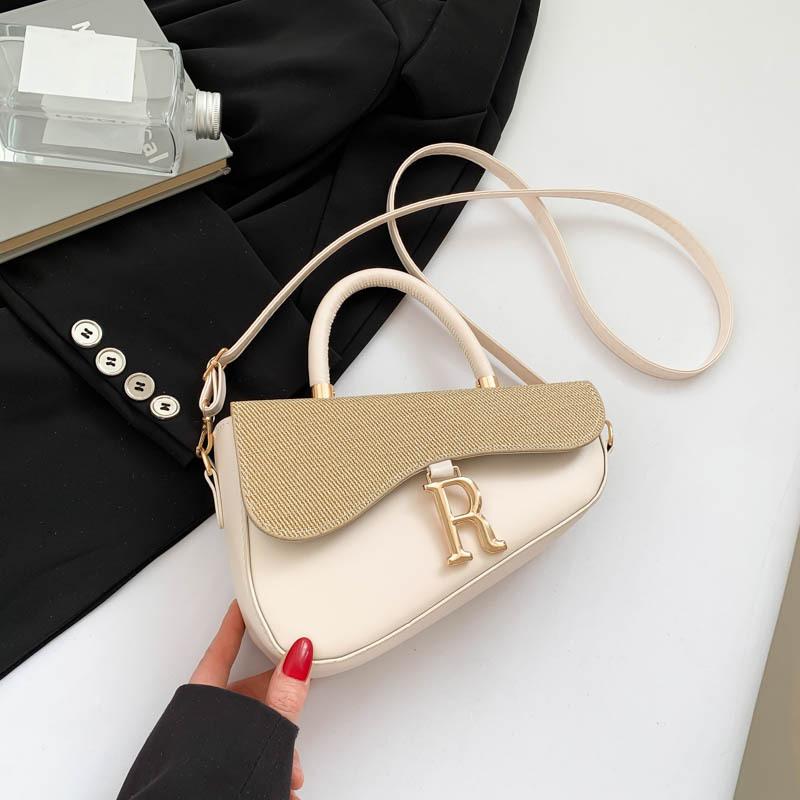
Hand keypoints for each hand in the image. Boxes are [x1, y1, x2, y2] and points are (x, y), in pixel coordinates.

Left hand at [189, 601, 311, 797]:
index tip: (240, 605)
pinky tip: (279, 784)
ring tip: (289, 773)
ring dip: (274, 747)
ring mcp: (202, 748)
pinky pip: (242, 753)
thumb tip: (298, 656)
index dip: (234, 626)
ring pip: (247, 731)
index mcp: (203, 701)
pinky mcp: (209, 768)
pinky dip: (263, 763)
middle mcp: (199, 722)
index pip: (221, 651)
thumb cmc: (208, 782)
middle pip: (245, 696)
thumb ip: (284, 695)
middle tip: (292, 714)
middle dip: (276, 709)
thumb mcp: (261, 732)